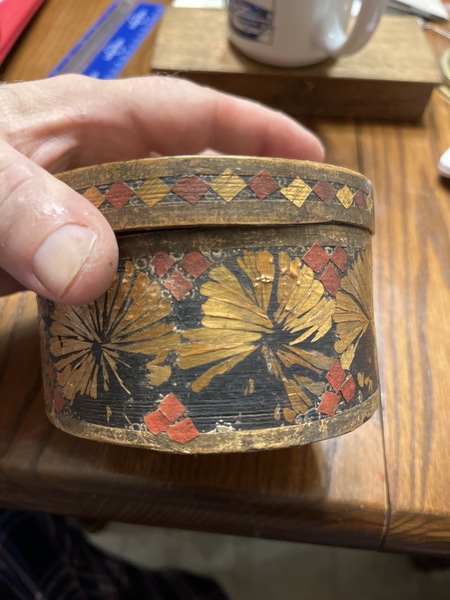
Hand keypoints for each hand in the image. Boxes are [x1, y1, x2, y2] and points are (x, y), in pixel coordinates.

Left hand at [0, 74, 323, 304]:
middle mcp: (95, 169)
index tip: (313, 160)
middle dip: (245, 205)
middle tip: (297, 246)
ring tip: (254, 296)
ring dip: (204, 259)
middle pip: (190, 180)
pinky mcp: (59, 263)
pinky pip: (128, 275)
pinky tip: (175, 327)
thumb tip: (96, 268)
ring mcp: (80, 219)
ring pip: (164, 233)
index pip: (190, 115)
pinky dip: (156, 296)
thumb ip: (23, 209)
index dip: (255, 132)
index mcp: (88, 122)